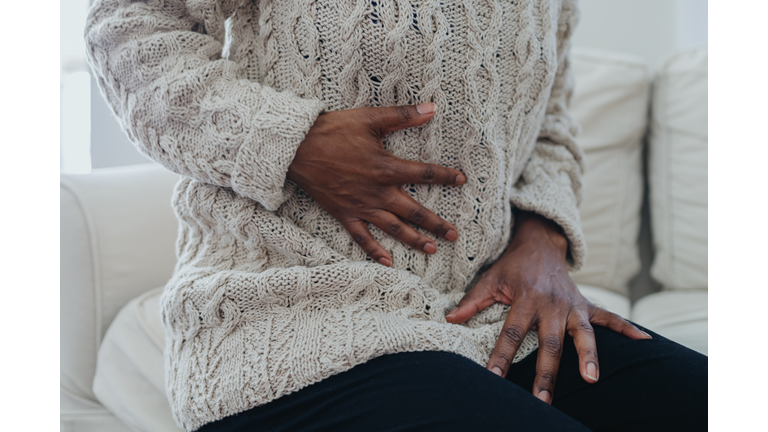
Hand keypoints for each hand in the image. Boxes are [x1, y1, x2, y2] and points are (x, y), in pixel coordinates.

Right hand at [287, 103, 465, 265]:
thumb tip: (432, 108)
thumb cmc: (333, 130)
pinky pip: (361, 237)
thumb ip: (403, 115)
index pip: (424, 174)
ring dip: (414, 240)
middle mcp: (377, 192)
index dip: (446, 177)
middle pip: (413, 211)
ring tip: (432, 250)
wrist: (297, 148)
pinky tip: (388, 262)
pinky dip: (374, 250)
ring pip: (393, 228)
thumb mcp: (370, 118)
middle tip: (454, 235)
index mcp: (386, 168)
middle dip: (436, 224)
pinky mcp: (344, 214)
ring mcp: (361, 206)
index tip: (462, 180)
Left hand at [445, 211, 650, 403]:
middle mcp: (551, 304)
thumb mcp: (490, 278)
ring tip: (591, 379)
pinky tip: (645, 341)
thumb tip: (450, 319)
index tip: (493, 379)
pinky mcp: (585, 304)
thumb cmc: (512, 265)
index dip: (501, 357)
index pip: (511, 334)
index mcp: (525, 299)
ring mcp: (572, 305)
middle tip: (541, 400)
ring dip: (587, 356)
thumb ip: (473, 300)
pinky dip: (627, 328)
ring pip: (582, 334)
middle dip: (545, 373)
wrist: (540, 241)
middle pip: (548, 343)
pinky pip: (609, 317)